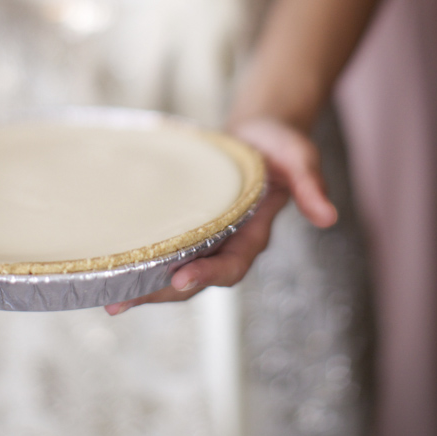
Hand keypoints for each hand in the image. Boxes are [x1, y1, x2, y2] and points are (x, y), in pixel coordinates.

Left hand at [105, 116, 337, 314]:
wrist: (257, 132)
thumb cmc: (279, 143)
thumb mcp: (299, 154)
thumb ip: (311, 182)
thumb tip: (329, 217)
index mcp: (253, 234)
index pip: (232, 264)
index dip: (208, 274)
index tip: (181, 279)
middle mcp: (227, 244)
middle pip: (194, 279)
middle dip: (160, 293)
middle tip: (122, 302)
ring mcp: (205, 239)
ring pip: (174, 272)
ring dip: (144, 287)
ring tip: (107, 300)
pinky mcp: (186, 227)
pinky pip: (163, 252)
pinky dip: (140, 264)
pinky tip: (110, 271)